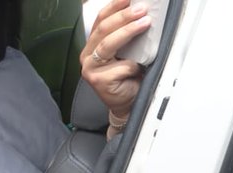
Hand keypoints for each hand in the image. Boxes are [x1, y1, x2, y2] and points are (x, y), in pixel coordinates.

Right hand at [80, 0, 151, 122]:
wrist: (126, 102)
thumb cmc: (128, 76)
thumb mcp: (127, 50)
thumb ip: (127, 35)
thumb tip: (141, 14)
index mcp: (93, 45)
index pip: (100, 20)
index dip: (114, 6)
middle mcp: (88, 55)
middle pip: (103, 29)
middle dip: (123, 16)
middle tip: (141, 9)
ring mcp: (90, 68)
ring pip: (108, 44)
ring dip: (128, 31)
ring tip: (144, 22)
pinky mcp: (97, 81)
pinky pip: (120, 66)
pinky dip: (133, 64)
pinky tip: (139, 66)